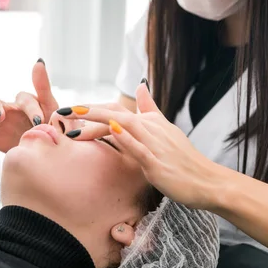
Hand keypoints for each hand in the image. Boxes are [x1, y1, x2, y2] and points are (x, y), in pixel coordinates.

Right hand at [0, 60, 59, 152]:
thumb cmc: (53, 128)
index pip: (24, 100)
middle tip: (2, 117)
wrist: (48, 151)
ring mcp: (2, 125)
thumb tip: (38, 60)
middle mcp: (11, 110)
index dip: (30, 109)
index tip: (38, 121)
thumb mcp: (51, 107)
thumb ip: (43, 85)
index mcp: (25, 103)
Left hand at [56, 83, 223, 209]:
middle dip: (86, 111)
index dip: (91, 109)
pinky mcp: (157, 163)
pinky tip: (111, 130)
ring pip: (123, 126)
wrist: (207, 181)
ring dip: (98, 121)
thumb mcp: (166, 130)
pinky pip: (139, 147)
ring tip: (75, 120)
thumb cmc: (184, 159)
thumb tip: (141, 86)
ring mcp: (155, 144)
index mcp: (150, 121)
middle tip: (61, 112)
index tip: (69, 111)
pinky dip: (125, 138)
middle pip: (115, 113)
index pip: (116, 109)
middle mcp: (151, 128)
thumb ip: (150, 109)